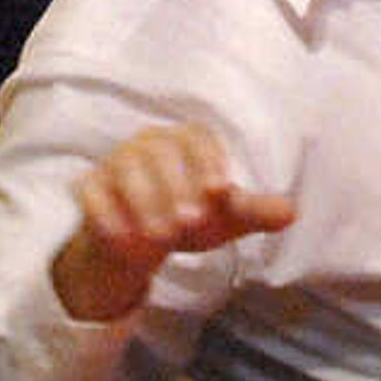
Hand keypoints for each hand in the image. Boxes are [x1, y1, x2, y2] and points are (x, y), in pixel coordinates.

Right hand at [50, 124, 293, 322]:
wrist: (139, 242)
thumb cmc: (187, 218)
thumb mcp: (223, 220)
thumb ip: (254, 213)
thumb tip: (291, 212)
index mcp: (184, 141)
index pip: (197, 138)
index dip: (209, 161)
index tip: (222, 192)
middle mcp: (147, 143)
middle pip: (159, 150)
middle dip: (176, 185)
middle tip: (191, 221)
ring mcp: (114, 162)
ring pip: (124, 168)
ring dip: (144, 201)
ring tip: (161, 235)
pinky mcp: (89, 186)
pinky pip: (92, 193)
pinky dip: (106, 214)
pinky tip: (124, 238)